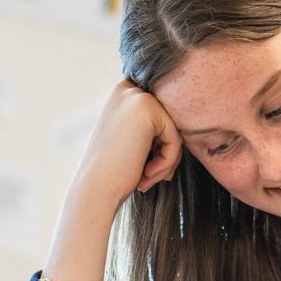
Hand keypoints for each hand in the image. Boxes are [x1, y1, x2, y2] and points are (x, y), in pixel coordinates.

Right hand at [75, 80, 182, 205]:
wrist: (94, 190)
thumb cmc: (114, 173)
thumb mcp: (132, 141)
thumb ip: (151, 128)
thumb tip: (185, 123)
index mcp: (122, 94)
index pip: (162, 120)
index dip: (159, 147)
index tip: (146, 169)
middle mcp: (127, 89)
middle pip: (170, 124)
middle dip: (166, 154)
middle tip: (149, 177)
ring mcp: (136, 96)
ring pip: (174, 132)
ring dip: (166, 161)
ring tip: (147, 178)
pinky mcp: (147, 109)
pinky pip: (175, 139)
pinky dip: (167, 162)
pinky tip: (146, 174)